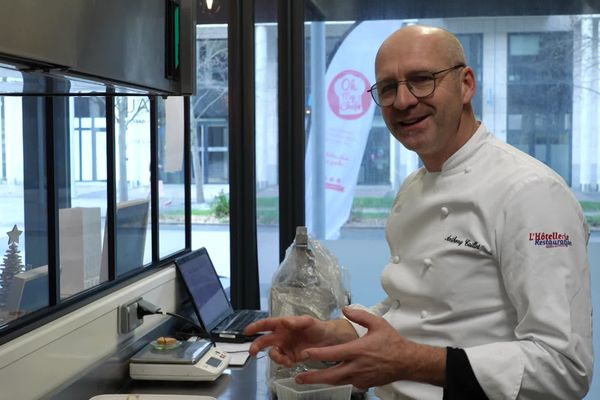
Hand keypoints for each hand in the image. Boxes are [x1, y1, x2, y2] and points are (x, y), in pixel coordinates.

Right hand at [244, 315, 355, 366]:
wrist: (331, 341)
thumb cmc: (319, 327)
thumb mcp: (309, 322)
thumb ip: (296, 322)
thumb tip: (283, 321)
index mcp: (284, 324)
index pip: (267, 324)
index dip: (256, 327)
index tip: (246, 331)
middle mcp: (282, 335)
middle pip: (265, 340)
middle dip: (257, 345)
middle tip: (252, 352)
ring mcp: (286, 347)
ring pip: (273, 352)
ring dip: (274, 356)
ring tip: (283, 360)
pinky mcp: (291, 357)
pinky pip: (282, 360)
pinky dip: (282, 363)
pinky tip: (288, 363)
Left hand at [294, 307, 445, 389]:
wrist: (407, 362)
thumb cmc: (392, 342)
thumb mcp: (377, 323)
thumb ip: (359, 315)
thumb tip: (344, 309)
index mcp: (358, 350)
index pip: (333, 353)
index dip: (317, 354)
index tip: (304, 354)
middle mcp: (357, 366)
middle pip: (331, 374)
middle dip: (313, 377)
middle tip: (298, 377)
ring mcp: (360, 378)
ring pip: (337, 381)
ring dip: (321, 381)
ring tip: (306, 380)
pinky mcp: (364, 384)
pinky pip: (347, 383)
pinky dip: (337, 380)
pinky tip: (329, 377)